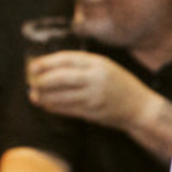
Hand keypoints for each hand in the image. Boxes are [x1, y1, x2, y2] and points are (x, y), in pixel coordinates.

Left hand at [29, 51, 155, 132]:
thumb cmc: (120, 84)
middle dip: (42, 81)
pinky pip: (66, 110)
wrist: (139, 107)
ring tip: (35, 95)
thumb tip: (50, 68)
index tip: (32, 67)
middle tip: (32, 82)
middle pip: (60, 78)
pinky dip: (53, 107)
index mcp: (98, 63)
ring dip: (44, 97)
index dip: (46, 63)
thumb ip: (82, 65)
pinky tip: (46, 105)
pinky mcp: (92, 112)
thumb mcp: (105, 67)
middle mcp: (95, 78)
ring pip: (60, 96)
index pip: (65, 59)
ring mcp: (94, 96)